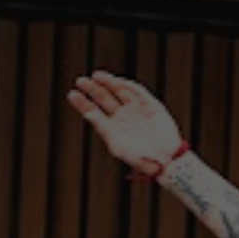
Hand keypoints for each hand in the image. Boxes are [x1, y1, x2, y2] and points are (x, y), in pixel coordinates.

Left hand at [67, 71, 183, 175]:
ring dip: (108, 83)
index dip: (83, 103)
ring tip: (96, 76)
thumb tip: (88, 113)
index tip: (72, 94)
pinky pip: (138, 92)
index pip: (94, 112)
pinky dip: (128, 86)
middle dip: (92, 89)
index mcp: (113, 129)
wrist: (166, 161)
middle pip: (104, 99)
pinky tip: (117, 82)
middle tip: (80, 81)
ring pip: (119, 91)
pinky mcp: (151, 106)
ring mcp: (136, 110)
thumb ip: (103, 129)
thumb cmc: (140, 159)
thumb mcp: (117, 145)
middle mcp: (123, 118)